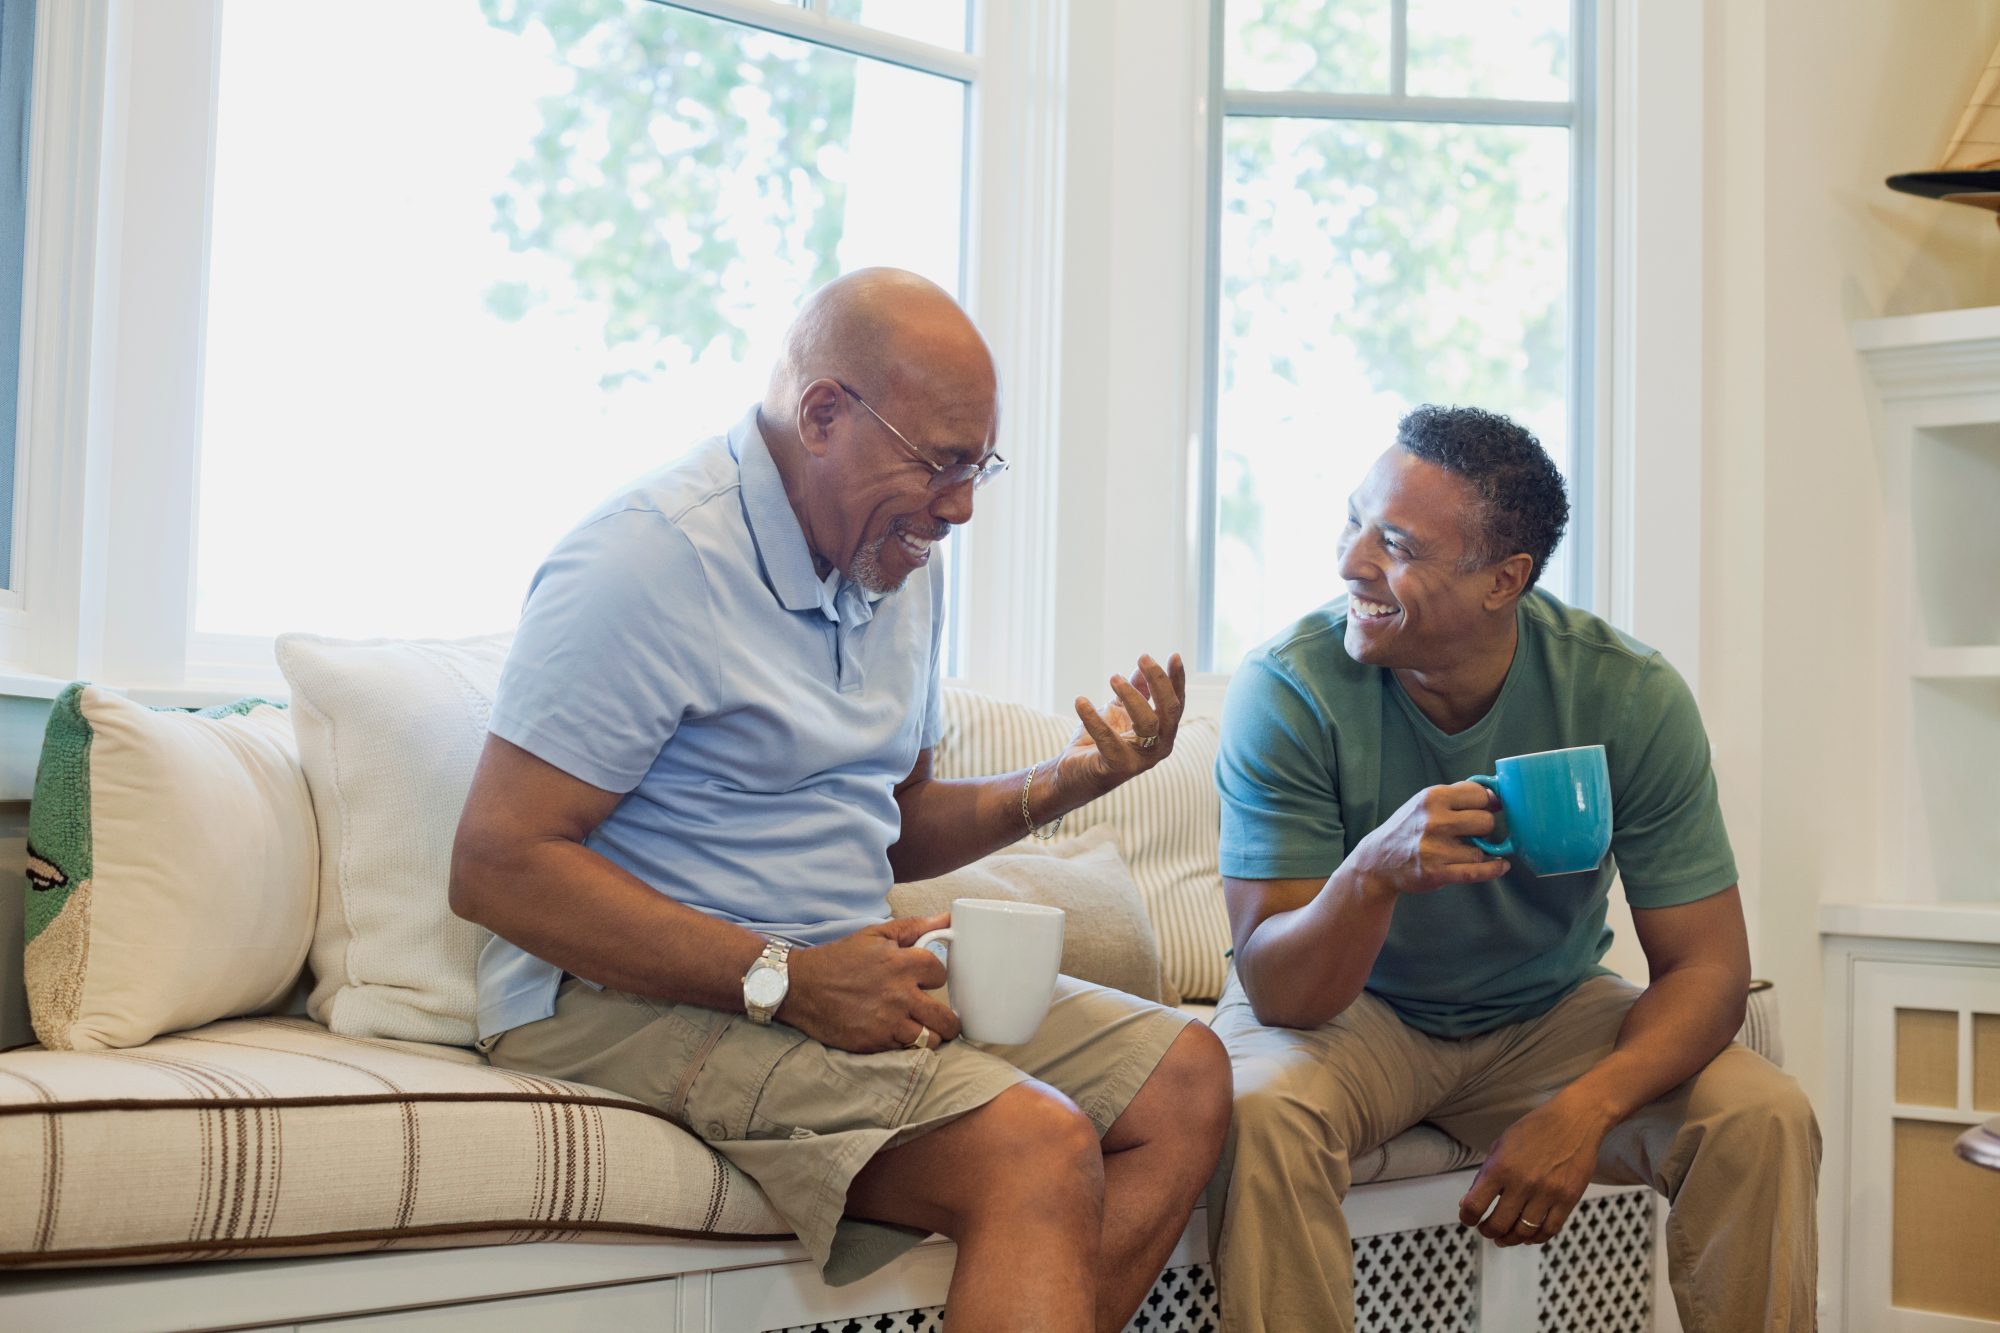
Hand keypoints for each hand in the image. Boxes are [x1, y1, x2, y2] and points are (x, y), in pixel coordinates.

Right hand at [782, 915, 961, 1053]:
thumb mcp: (875, 935)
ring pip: (930, 1039)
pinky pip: (904, 1050)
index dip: (935, 977)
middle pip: (946, 1018)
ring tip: (922, 1030)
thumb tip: (947, 918)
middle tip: (941, 1018)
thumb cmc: (839, 959)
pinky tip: (898, 1035)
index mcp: (902, 963)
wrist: (801, 987)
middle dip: (949, 1020)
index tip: (926, 980)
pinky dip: (905, 1045)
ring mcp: (887, 1022)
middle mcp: (899, 995)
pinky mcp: (874, 1043)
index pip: (941, 974)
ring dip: (930, 1036)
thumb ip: (914, 927)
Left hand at [1057, 652, 1186, 797]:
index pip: (1176, 703)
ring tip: (1113, 677)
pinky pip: (1108, 739)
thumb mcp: (1118, 712)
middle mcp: (1158, 747)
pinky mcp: (1117, 768)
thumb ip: (1134, 694)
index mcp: (1163, 733)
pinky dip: (1093, 718)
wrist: (1072, 774)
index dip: (1177, 680)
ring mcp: (1140, 760)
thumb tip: (1141, 669)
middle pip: (1170, 711)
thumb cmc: (1098, 742)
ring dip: (1131, 695)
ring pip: (1147, 723)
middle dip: (1159, 681)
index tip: (1174, 655)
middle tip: (1143, 658)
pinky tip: (1080, 701)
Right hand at [1349, 781, 1508, 897]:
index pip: (1479, 794)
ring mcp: (1435, 848)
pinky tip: (1499, 865)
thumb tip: (1496, 795)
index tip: (1489, 808)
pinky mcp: (1437, 872)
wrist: (1378, 860)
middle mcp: (1433, 821)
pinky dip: (1492, 869)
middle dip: (1484, 828)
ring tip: (1465, 850)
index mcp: (1432, 798)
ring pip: (1481, 850)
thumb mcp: (1424, 802)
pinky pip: (1476, 871)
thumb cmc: (1408, 828)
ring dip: (1479, 851)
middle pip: (1486, 821)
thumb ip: (1457, 795)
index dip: (1488, 802)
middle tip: (1473, 832)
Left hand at [1456, 1096, 1610, 1246]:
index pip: (1474, 1205)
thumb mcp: (1501, 1145)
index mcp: (1501, 1167)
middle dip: (1488, 1231)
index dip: (1467, 1217)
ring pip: (1523, 1232)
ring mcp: (1547, 1193)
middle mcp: (1523, 1183)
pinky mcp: (1568, 1200)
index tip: (1469, 1219)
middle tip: (1486, 1230)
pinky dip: (1535, 1238)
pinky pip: (1549, 1230)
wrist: (1575, 1120)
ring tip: (1504, 1237)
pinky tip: (1528, 1235)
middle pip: (1498, 1224)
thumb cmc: (1534, 1130)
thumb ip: (1484, 1175)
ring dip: (1510, 1239)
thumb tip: (1468, 1204)